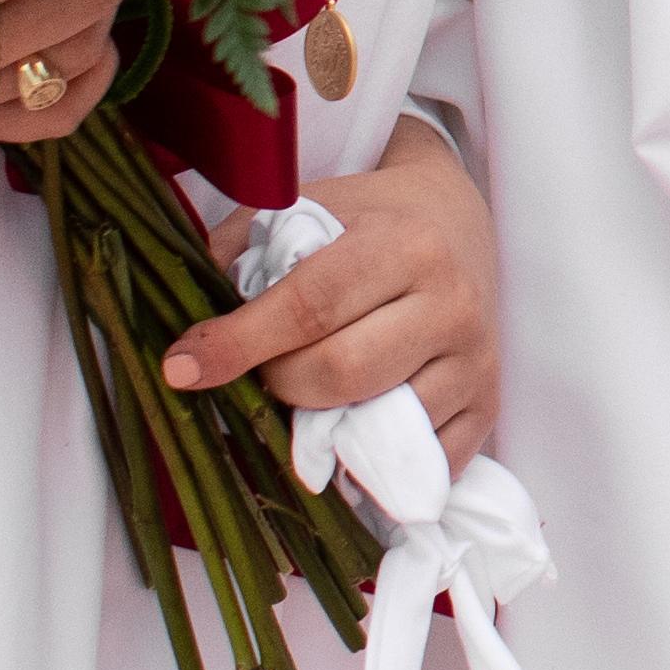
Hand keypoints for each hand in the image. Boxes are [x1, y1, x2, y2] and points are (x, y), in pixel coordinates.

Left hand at [168, 114, 501, 465]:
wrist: (456, 219)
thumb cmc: (368, 219)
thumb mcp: (305, 207)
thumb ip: (241, 254)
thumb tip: (191, 333)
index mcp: (406, 245)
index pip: (310, 307)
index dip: (238, 344)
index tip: (182, 367)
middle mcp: (452, 304)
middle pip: (339, 375)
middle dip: (277, 384)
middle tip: (262, 371)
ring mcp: (475, 360)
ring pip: (377, 428)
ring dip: (321, 428)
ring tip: (305, 401)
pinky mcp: (487, 403)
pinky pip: (418, 463)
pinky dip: (371, 463)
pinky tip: (348, 431)